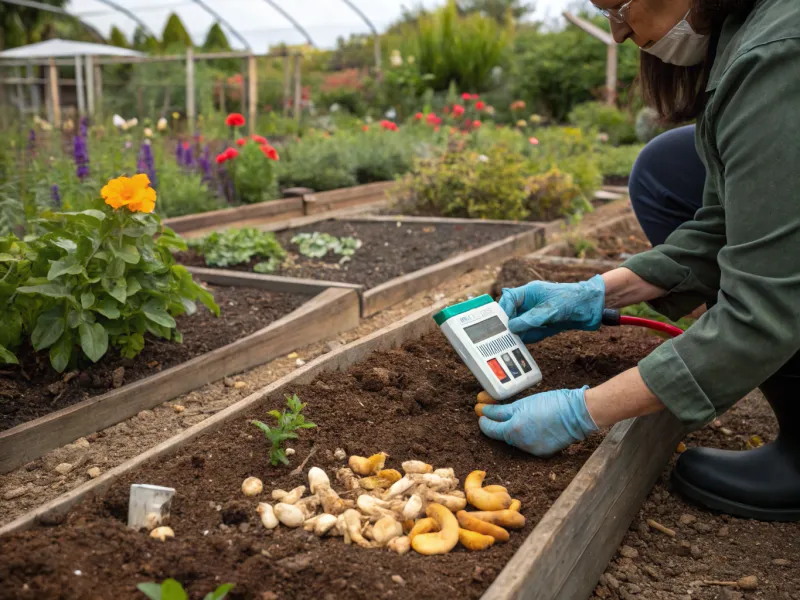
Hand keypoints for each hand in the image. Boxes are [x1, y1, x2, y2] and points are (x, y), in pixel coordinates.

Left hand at [479, 387, 597, 456]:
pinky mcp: (542, 453)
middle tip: (492, 415)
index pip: (491, 428)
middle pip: (502, 435)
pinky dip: (525, 436)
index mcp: (513, 429)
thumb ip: (503, 410)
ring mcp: (532, 449)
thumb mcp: (524, 403)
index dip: (484, 421)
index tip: (482, 413)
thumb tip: (487, 411)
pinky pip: (527, 444)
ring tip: (515, 418)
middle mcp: (521, 443)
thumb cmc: (552, 403)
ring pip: (515, 440)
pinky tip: (530, 427)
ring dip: (511, 431)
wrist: (578, 414)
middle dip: (496, 425)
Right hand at [498, 275, 604, 342]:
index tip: (501, 324)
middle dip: (509, 325)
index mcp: (529, 292)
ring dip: (521, 333)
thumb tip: (511, 327)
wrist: (591, 307)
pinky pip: (529, 332)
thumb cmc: (572, 300)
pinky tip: (534, 338)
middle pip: (511, 314)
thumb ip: (529, 319)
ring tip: (522, 338)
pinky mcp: (540, 323)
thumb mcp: (550, 310)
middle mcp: (529, 302)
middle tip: (506, 336)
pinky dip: (530, 337)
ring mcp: (534, 313)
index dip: (503, 311)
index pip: (508, 300)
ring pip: (519, 325)